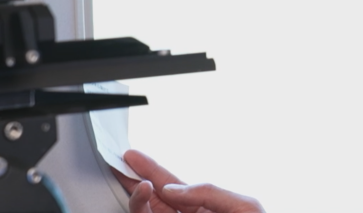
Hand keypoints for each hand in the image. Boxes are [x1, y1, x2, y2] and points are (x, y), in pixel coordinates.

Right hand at [115, 149, 264, 212]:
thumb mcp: (243, 206)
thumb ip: (209, 192)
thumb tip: (172, 189)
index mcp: (204, 206)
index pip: (172, 185)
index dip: (152, 169)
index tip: (132, 156)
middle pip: (153, 197)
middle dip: (135, 179)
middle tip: (119, 164)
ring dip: (138, 198)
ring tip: (141, 184)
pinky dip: (143, 211)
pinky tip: (146, 196)